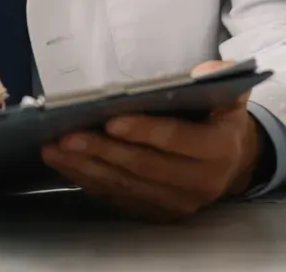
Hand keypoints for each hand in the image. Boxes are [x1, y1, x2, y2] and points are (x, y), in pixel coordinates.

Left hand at [40, 60, 264, 219]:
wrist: (232, 165)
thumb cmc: (218, 121)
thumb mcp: (229, 97)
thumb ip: (220, 80)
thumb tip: (205, 71)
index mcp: (218, 150)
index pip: (178, 140)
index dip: (145, 131)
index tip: (110, 120)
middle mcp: (199, 183)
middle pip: (143, 167)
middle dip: (102, 150)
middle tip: (67, 135)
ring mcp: (176, 204)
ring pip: (125, 185)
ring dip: (86, 166)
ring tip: (54, 148)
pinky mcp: (157, 214)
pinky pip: (117, 198)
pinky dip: (88, 180)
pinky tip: (64, 163)